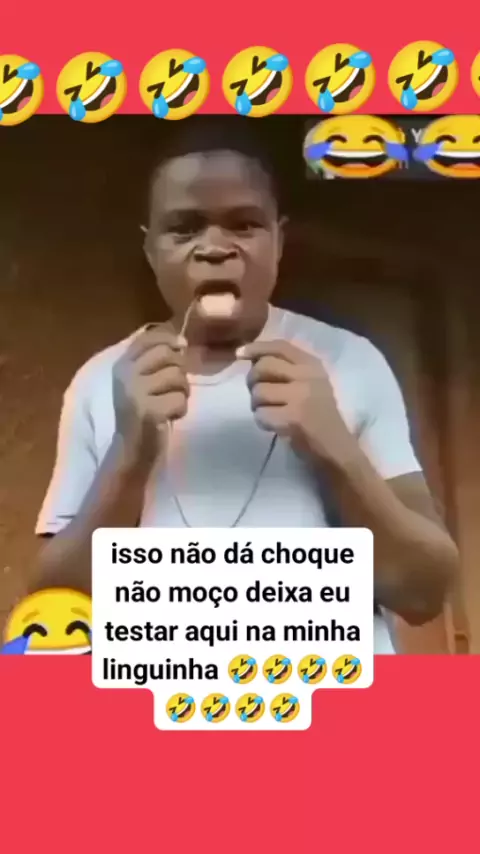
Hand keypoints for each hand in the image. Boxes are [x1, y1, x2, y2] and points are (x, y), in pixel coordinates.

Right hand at [112, 328, 188, 458]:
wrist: (131, 449)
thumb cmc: (141, 414)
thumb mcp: (140, 383)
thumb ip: (153, 361)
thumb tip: (181, 341)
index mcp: (122, 366)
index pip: (147, 338)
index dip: (169, 338)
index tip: (182, 346)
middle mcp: (126, 376)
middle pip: (167, 354)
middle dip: (180, 369)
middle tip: (177, 387)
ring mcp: (135, 393)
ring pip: (177, 376)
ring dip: (183, 392)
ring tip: (173, 403)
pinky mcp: (148, 411)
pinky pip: (180, 400)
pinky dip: (181, 410)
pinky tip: (171, 417)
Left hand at [238, 339, 352, 461]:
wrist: (336, 447)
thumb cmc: (318, 415)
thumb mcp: (309, 383)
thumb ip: (286, 369)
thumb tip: (252, 358)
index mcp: (312, 365)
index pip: (280, 346)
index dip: (257, 348)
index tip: (239, 354)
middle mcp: (308, 376)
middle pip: (263, 366)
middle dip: (252, 381)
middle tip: (258, 395)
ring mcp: (301, 397)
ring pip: (259, 392)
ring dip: (257, 405)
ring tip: (270, 412)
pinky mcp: (293, 418)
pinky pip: (261, 414)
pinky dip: (262, 422)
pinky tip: (274, 425)